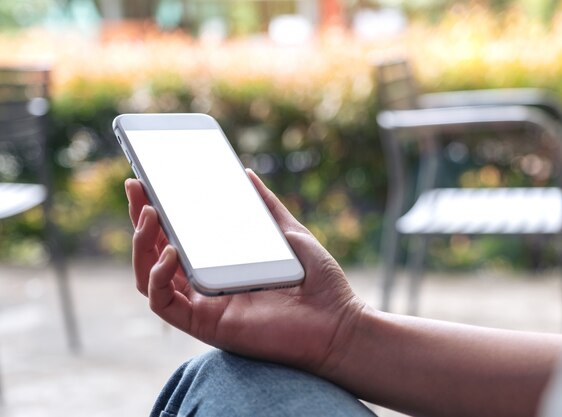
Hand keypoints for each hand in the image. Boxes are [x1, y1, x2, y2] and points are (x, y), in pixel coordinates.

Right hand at [125, 170, 365, 374]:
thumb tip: (245, 175)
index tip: (146, 181)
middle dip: (140, 218)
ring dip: (142, 245)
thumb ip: (266, 207)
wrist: (338, 322)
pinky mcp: (205, 324)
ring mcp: (203, 305)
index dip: (157, 210)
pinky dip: (158, 277)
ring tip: (150, 214)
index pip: (178, 236)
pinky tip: (171, 253)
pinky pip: (163, 304)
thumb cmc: (319, 283)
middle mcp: (206, 285)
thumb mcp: (290, 234)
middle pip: (156, 252)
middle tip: (136, 187)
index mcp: (222, 265)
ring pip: (149, 277)